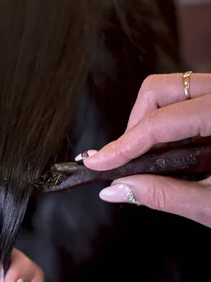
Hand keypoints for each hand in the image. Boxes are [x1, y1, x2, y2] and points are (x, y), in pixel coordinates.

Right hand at [78, 73, 210, 226]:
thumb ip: (164, 194)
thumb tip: (117, 189)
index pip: (160, 123)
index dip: (124, 145)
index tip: (99, 163)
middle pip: (157, 90)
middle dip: (133, 124)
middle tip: (126, 159)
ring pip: (168, 87)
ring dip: (147, 118)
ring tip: (146, 155)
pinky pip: (182, 95)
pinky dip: (165, 118)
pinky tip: (167, 148)